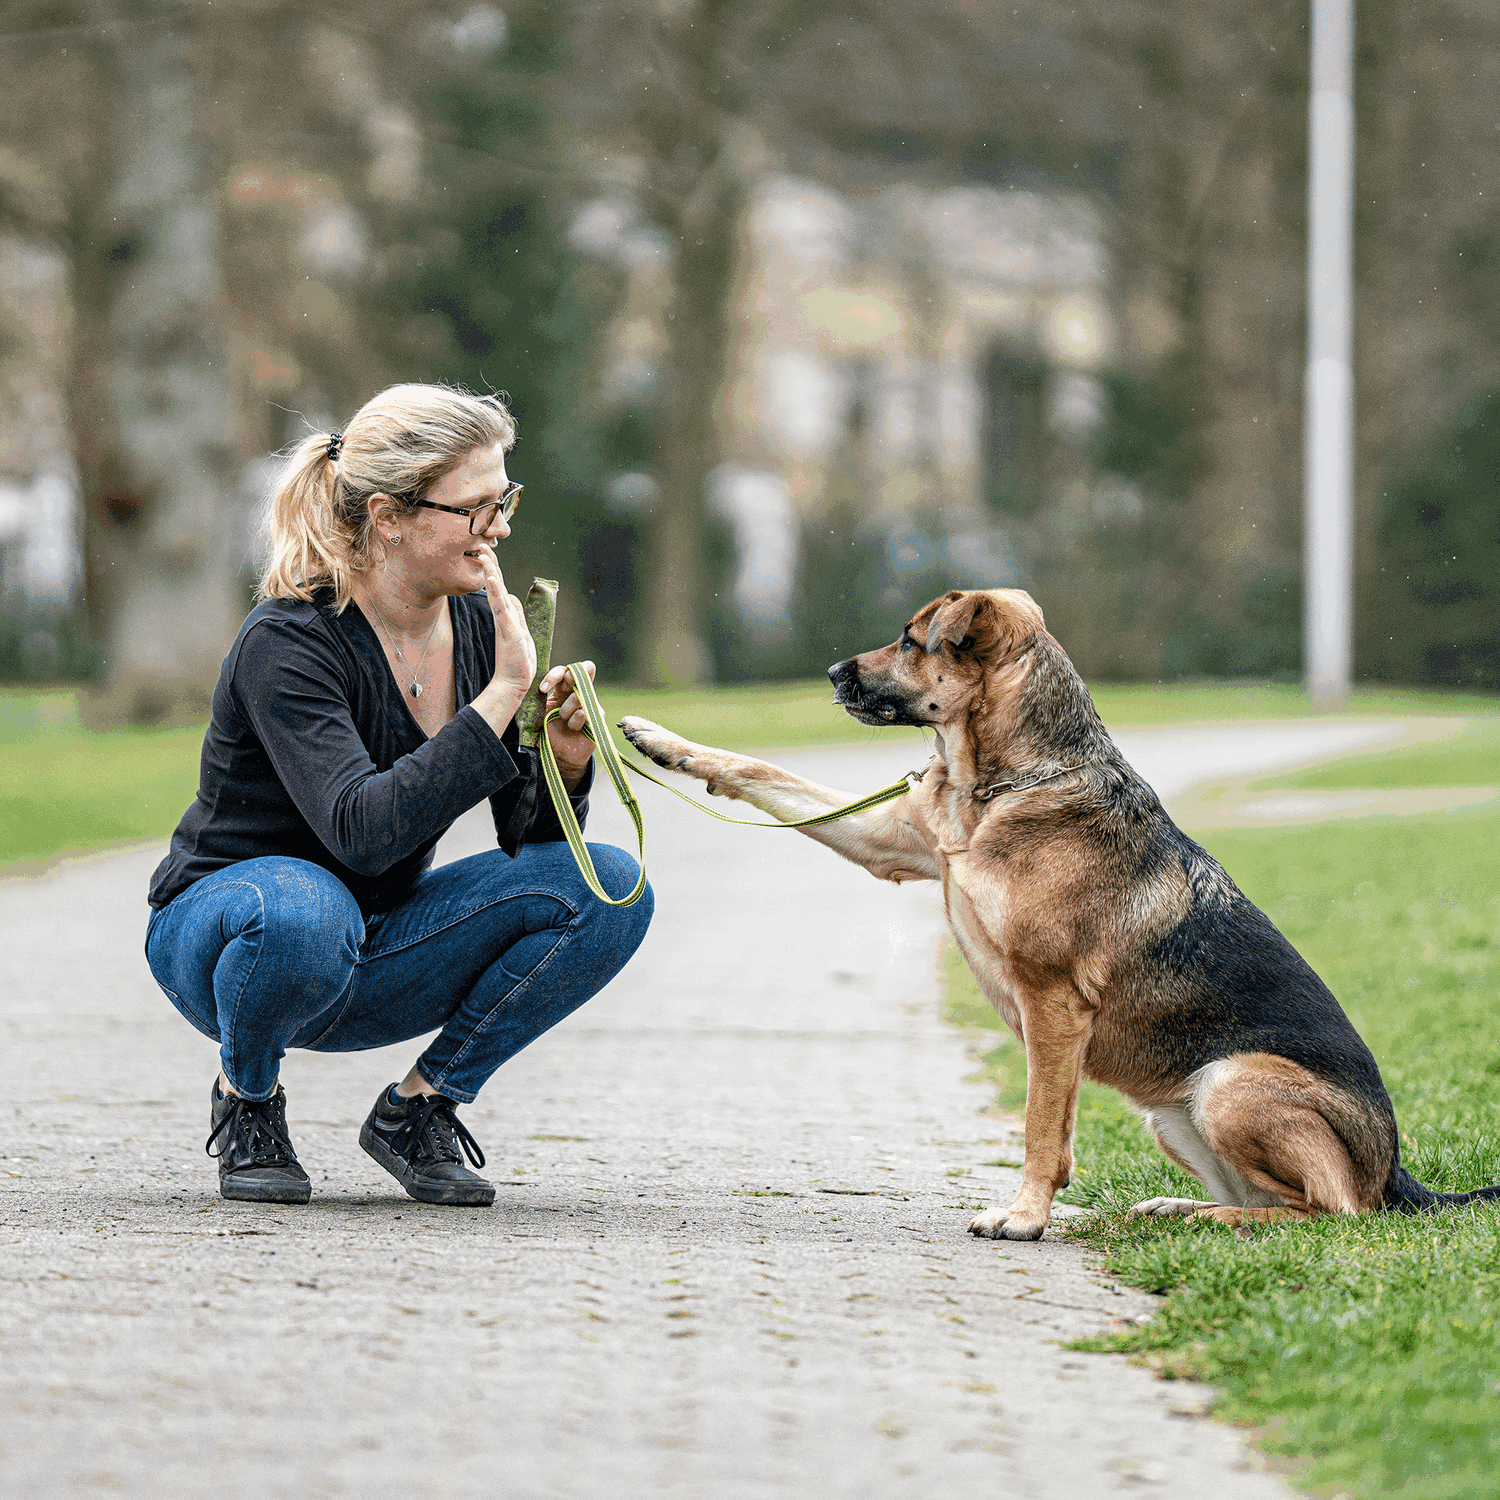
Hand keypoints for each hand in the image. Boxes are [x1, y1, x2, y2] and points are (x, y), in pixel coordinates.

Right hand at [476, 547, 534, 693]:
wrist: (513, 683)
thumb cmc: (517, 661)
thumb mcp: (521, 632)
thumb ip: (516, 615)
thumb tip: (511, 597)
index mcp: (507, 616)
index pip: (500, 588)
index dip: (495, 571)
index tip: (488, 553)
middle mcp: (503, 617)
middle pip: (496, 586)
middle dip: (490, 566)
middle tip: (481, 546)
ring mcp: (505, 624)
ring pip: (497, 594)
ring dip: (491, 574)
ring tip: (484, 556)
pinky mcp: (508, 632)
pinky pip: (501, 610)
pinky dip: (496, 594)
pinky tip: (492, 580)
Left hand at [540, 661, 596, 783]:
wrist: (560, 754)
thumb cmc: (549, 731)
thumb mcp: (541, 712)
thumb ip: (540, 699)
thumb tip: (538, 687)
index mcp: (564, 688)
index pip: (564, 670)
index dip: (555, 675)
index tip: (543, 689)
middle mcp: (579, 692)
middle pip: (585, 669)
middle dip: (571, 676)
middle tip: (562, 688)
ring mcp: (590, 703)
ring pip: (580, 694)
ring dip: (567, 708)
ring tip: (563, 720)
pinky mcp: (597, 717)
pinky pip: (586, 712)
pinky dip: (576, 721)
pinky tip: (573, 728)